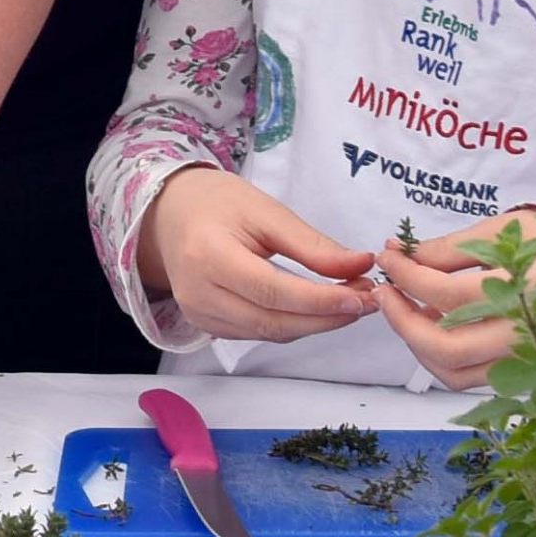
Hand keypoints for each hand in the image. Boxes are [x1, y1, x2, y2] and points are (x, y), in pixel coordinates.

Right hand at [136, 167, 379, 344]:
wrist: (169, 213)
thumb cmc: (218, 203)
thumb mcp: (266, 210)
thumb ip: (312, 245)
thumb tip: (360, 265)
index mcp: (209, 255)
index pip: (273, 291)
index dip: (321, 300)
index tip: (363, 295)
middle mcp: (198, 293)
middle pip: (272, 321)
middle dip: (326, 317)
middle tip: (366, 301)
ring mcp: (198, 314)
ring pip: (268, 333)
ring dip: (314, 324)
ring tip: (348, 302)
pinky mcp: (204, 325)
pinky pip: (256, 333)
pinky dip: (291, 324)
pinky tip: (315, 308)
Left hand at [371, 209, 535, 388]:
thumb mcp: (500, 232)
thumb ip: (448, 249)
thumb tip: (398, 254)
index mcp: (531, 292)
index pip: (451, 295)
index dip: (408, 276)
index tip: (388, 258)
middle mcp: (532, 336)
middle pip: (448, 347)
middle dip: (403, 321)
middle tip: (385, 294)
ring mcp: (529, 363)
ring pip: (454, 372)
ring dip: (418, 344)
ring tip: (406, 309)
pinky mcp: (522, 375)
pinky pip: (468, 378)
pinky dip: (440, 357)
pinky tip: (432, 325)